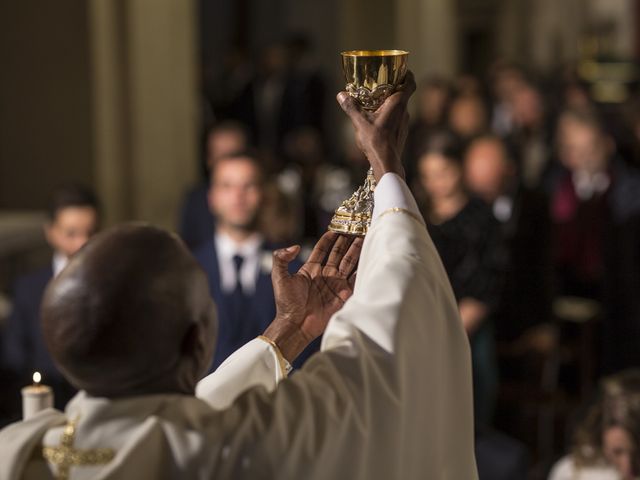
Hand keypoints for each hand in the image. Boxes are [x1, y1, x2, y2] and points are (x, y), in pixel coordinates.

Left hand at [264, 232, 362, 361]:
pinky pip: (355, 279)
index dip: (329, 238)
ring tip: (364, 236)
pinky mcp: (344, 294)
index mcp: (311, 269)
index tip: (336, 226)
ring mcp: (336, 284)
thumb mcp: (279, 277)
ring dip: (356, 250)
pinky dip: (362, 269)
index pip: (323, 249)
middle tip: (355, 227)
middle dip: (347, 240)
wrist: (295, 325)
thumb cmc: (286, 303)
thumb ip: (281, 258)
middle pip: (339, 253)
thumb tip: (295, 246)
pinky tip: (368, 258)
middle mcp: (325, 274)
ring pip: (349, 262)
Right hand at [337, 70, 415, 180]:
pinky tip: (378, 119)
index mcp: (398, 103)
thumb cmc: (376, 141)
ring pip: (400, 107)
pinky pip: (398, 118)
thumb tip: (341, 94)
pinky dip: (390, 114)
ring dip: (391, 103)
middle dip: (394, 88)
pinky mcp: (402, 133)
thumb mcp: (360, 122)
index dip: (408, 75)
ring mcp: (405, 123)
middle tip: (382, 84)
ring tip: (377, 102)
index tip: (401, 70)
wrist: (387, 162)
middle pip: (404, 94)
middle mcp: (404, 111)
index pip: (410, 83)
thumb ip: (351, 107)